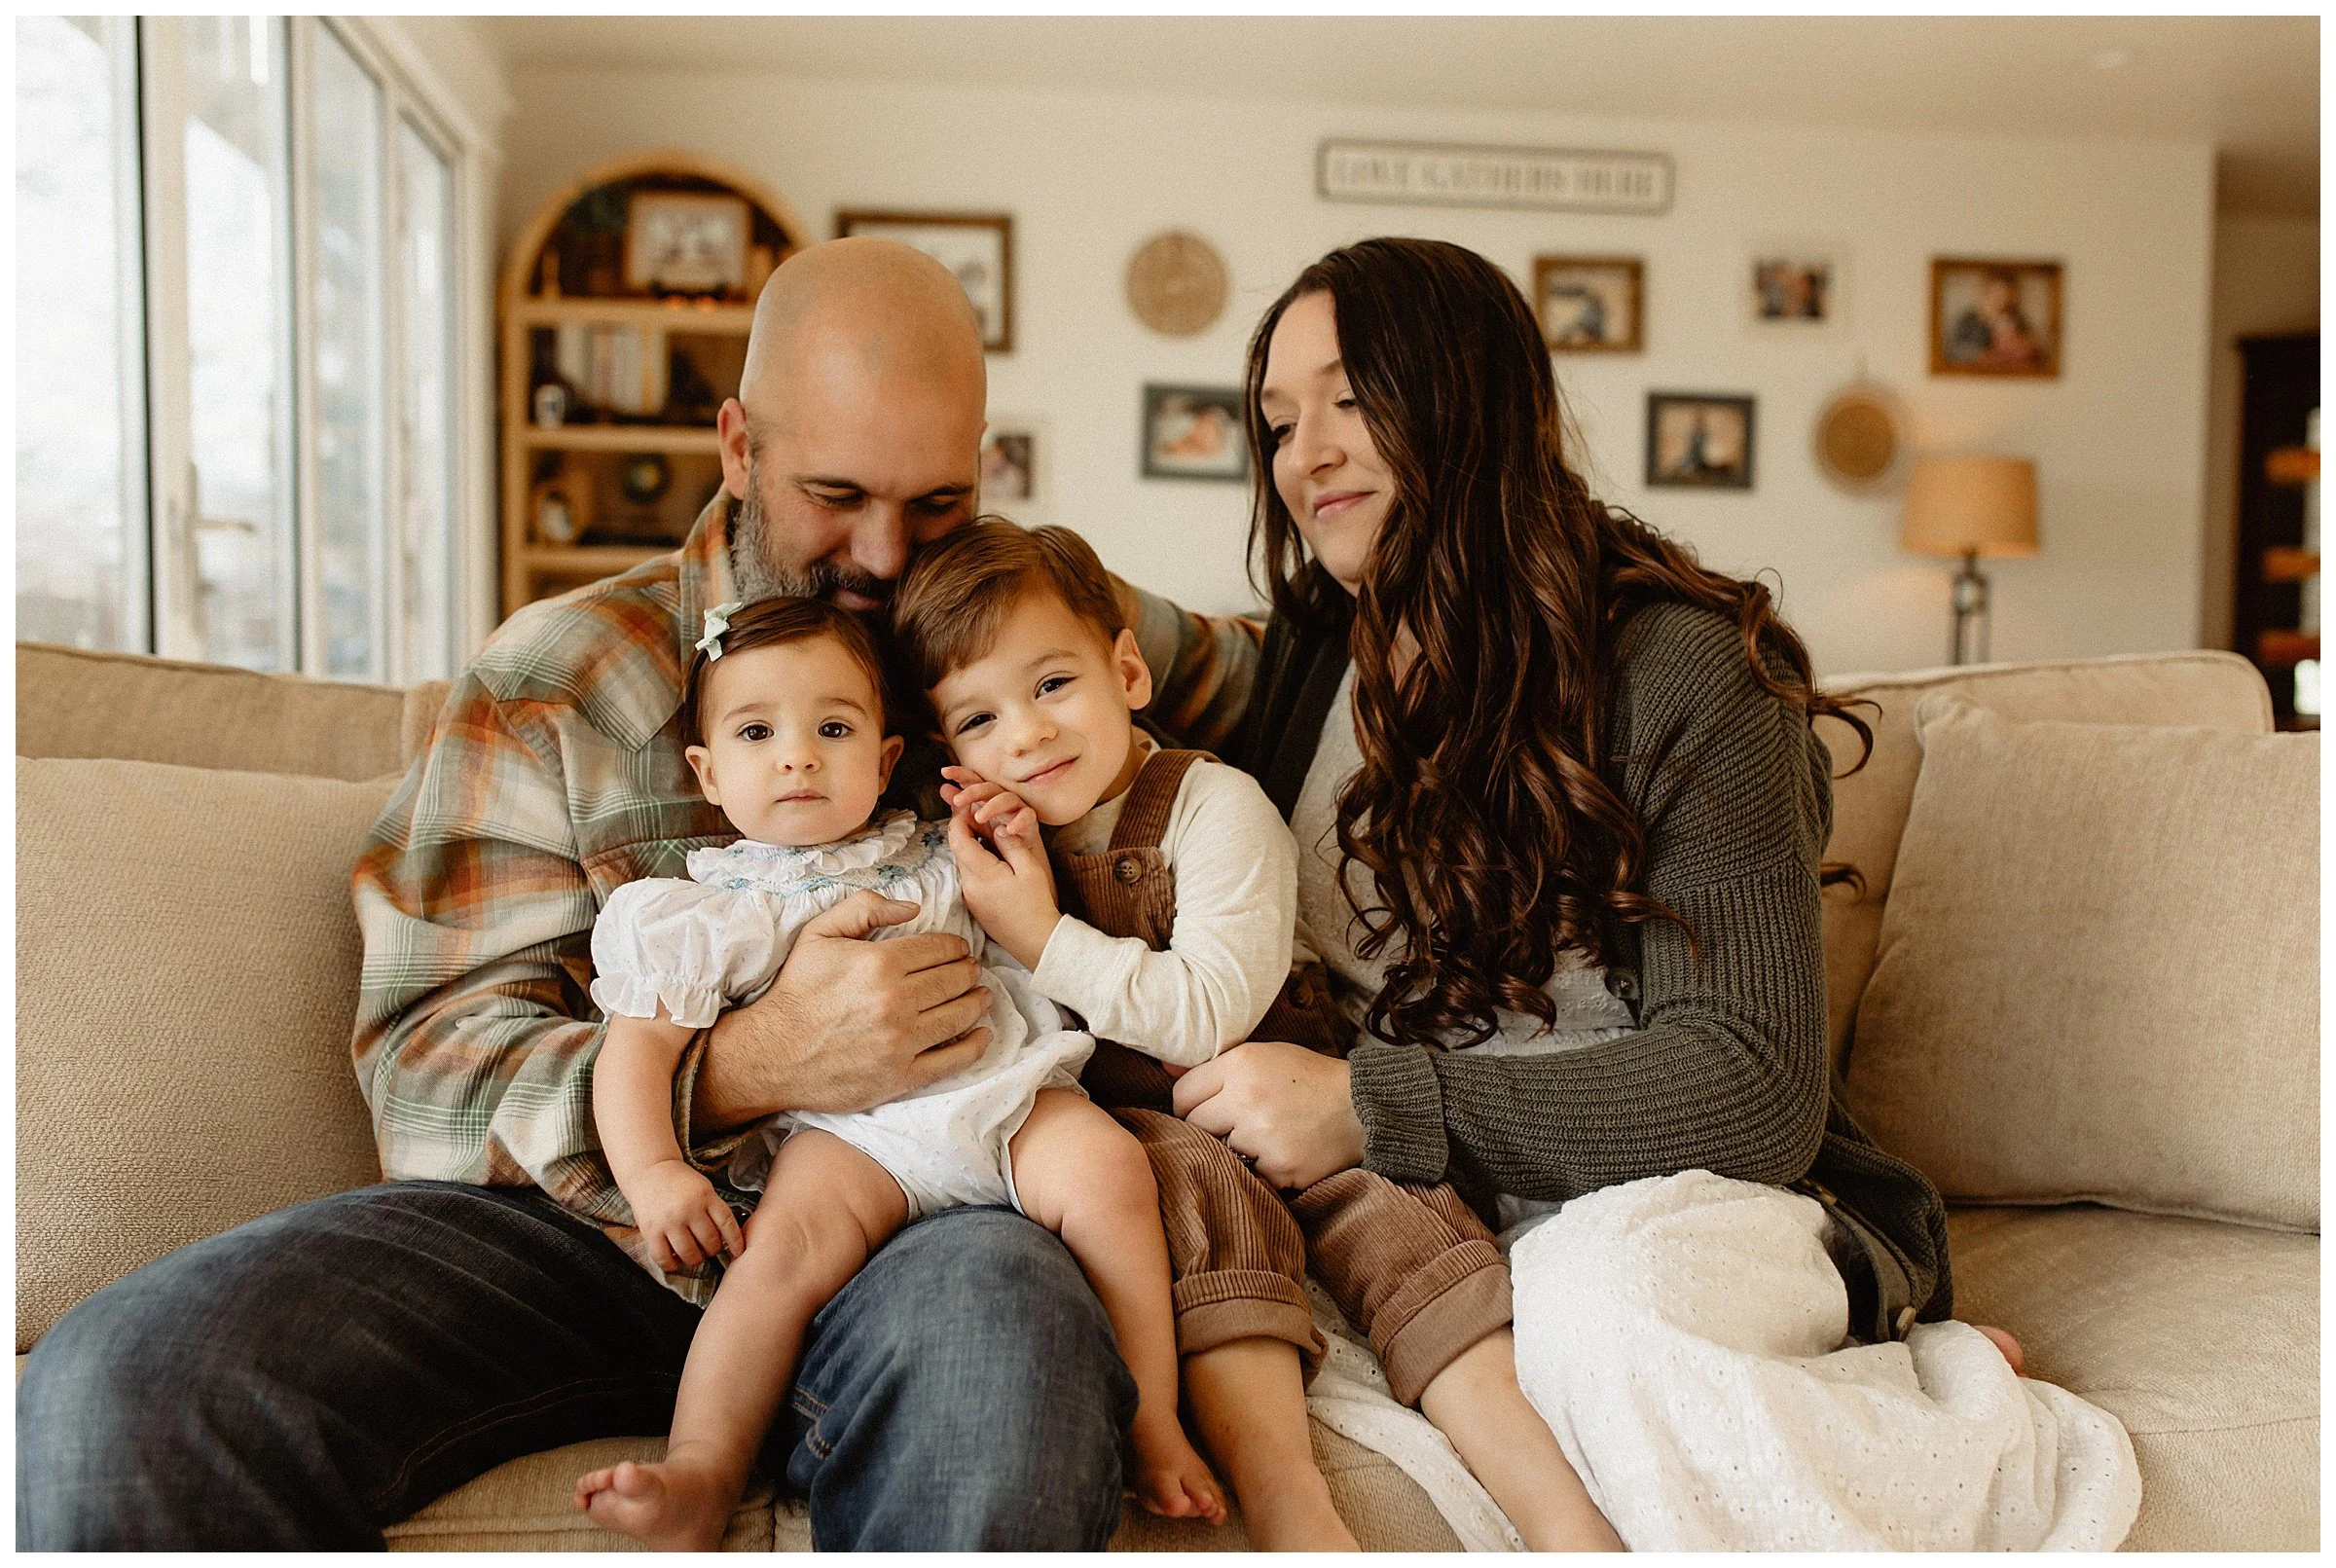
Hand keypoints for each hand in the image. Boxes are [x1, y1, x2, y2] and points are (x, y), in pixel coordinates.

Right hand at [622, 1158, 745, 1271]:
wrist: (649, 1171)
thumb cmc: (679, 1182)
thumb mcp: (703, 1188)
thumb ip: (713, 1209)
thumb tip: (726, 1238)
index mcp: (705, 1196)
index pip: (727, 1223)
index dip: (735, 1241)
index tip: (738, 1252)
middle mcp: (688, 1209)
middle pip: (709, 1242)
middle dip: (713, 1251)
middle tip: (709, 1250)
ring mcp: (669, 1221)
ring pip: (689, 1254)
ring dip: (695, 1259)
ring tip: (694, 1256)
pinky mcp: (651, 1231)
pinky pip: (663, 1257)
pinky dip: (671, 1265)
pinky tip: (675, 1262)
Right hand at [696, 889, 994, 1128]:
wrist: (772, 1053)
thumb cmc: (797, 991)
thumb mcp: (819, 934)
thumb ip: (865, 909)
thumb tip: (913, 907)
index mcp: (879, 963)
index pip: (941, 948)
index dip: (956, 946)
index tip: (958, 949)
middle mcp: (895, 1002)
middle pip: (957, 979)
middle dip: (969, 971)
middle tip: (971, 971)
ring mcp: (901, 1042)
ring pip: (962, 1015)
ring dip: (979, 1002)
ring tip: (982, 996)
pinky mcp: (901, 1076)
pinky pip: (953, 1060)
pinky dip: (976, 1045)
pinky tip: (983, 1034)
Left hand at [938, 765, 1037, 850]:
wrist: (1018, 860)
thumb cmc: (996, 837)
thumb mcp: (974, 822)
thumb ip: (961, 806)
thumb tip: (944, 788)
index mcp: (987, 797)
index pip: (973, 781)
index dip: (960, 774)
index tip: (945, 772)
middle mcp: (1002, 799)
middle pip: (989, 788)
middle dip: (972, 791)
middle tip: (958, 800)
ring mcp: (1017, 809)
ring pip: (1006, 799)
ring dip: (992, 806)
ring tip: (979, 817)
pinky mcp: (1031, 822)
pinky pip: (1027, 817)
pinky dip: (1019, 821)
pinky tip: (1009, 829)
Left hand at [946, 787, 1060, 971]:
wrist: (1036, 942)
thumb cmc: (1035, 905)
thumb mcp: (1028, 868)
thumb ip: (1010, 843)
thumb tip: (998, 826)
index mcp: (981, 873)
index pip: (958, 839)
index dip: (959, 819)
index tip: (967, 806)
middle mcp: (969, 886)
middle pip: (957, 850)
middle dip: (963, 830)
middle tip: (977, 814)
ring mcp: (970, 897)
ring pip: (963, 864)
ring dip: (970, 847)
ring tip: (987, 835)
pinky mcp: (975, 906)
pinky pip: (969, 877)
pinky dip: (976, 863)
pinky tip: (993, 860)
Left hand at [1172, 1041, 1366, 1189]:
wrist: (1361, 1108)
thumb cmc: (1308, 1078)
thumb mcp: (1264, 1054)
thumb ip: (1216, 1064)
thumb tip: (1165, 1070)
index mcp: (1241, 1065)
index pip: (1183, 1094)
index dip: (1188, 1105)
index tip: (1200, 1111)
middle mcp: (1247, 1099)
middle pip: (1196, 1126)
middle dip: (1208, 1128)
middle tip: (1230, 1127)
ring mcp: (1262, 1137)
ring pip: (1221, 1152)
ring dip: (1235, 1150)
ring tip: (1262, 1138)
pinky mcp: (1279, 1168)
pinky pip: (1249, 1175)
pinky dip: (1259, 1170)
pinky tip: (1278, 1154)